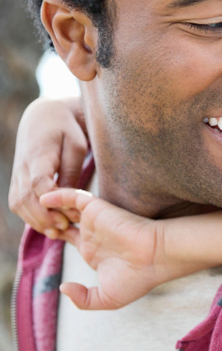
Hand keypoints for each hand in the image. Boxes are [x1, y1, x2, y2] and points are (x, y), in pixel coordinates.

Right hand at [9, 97, 87, 235]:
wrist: (43, 117)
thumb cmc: (66, 130)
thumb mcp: (76, 147)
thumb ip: (72, 172)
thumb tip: (70, 198)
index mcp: (38, 155)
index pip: (38, 183)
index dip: (52, 202)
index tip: (70, 214)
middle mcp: (22, 167)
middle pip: (25, 198)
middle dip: (44, 217)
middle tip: (66, 228)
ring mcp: (16, 174)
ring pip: (18, 203)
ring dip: (36, 221)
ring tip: (58, 232)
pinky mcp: (17, 181)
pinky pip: (18, 203)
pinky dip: (30, 217)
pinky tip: (48, 226)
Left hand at [39, 189, 170, 309]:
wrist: (157, 258)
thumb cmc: (139, 278)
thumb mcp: (107, 299)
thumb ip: (83, 299)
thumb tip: (63, 287)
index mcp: (95, 252)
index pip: (70, 237)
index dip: (54, 233)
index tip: (45, 234)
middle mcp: (94, 234)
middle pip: (64, 219)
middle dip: (48, 219)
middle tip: (37, 221)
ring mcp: (95, 221)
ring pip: (65, 206)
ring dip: (50, 207)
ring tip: (36, 210)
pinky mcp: (97, 209)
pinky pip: (71, 196)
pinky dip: (56, 195)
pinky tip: (44, 199)